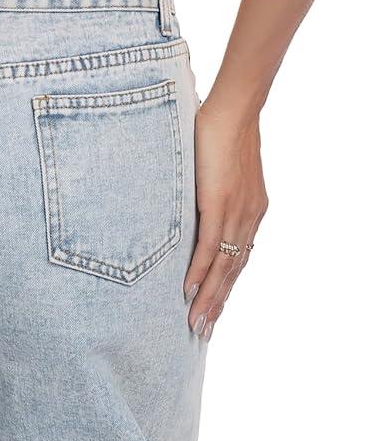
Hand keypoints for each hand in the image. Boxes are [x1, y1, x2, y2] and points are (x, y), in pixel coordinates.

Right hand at [183, 99, 267, 340]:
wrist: (234, 109)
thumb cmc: (223, 129)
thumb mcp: (222, 167)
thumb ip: (214, 185)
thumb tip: (196, 189)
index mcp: (252, 210)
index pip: (240, 258)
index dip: (227, 285)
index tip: (215, 308)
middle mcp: (249, 218)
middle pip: (234, 271)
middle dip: (218, 303)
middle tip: (203, 330)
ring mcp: (237, 213)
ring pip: (223, 267)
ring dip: (209, 297)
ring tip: (197, 322)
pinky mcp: (220, 204)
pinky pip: (210, 248)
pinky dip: (200, 272)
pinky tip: (189, 290)